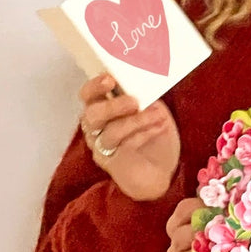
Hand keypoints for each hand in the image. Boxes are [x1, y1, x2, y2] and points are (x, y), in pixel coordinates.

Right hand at [78, 74, 179, 200]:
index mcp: (103, 110)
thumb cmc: (154, 139)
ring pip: (110, 132)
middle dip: (113, 105)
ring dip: (137, 121)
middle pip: (91, 115)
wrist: (161, 172)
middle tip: (134, 101)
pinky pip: (125, 146)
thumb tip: (145, 86)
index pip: (88, 95)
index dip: (95, 86)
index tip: (110, 79)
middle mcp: (97, 129)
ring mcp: (103, 147)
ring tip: (158, 115)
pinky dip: (144, 134)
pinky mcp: (113, 163)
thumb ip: (146, 100)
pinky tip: (160, 127)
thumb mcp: (155, 113)